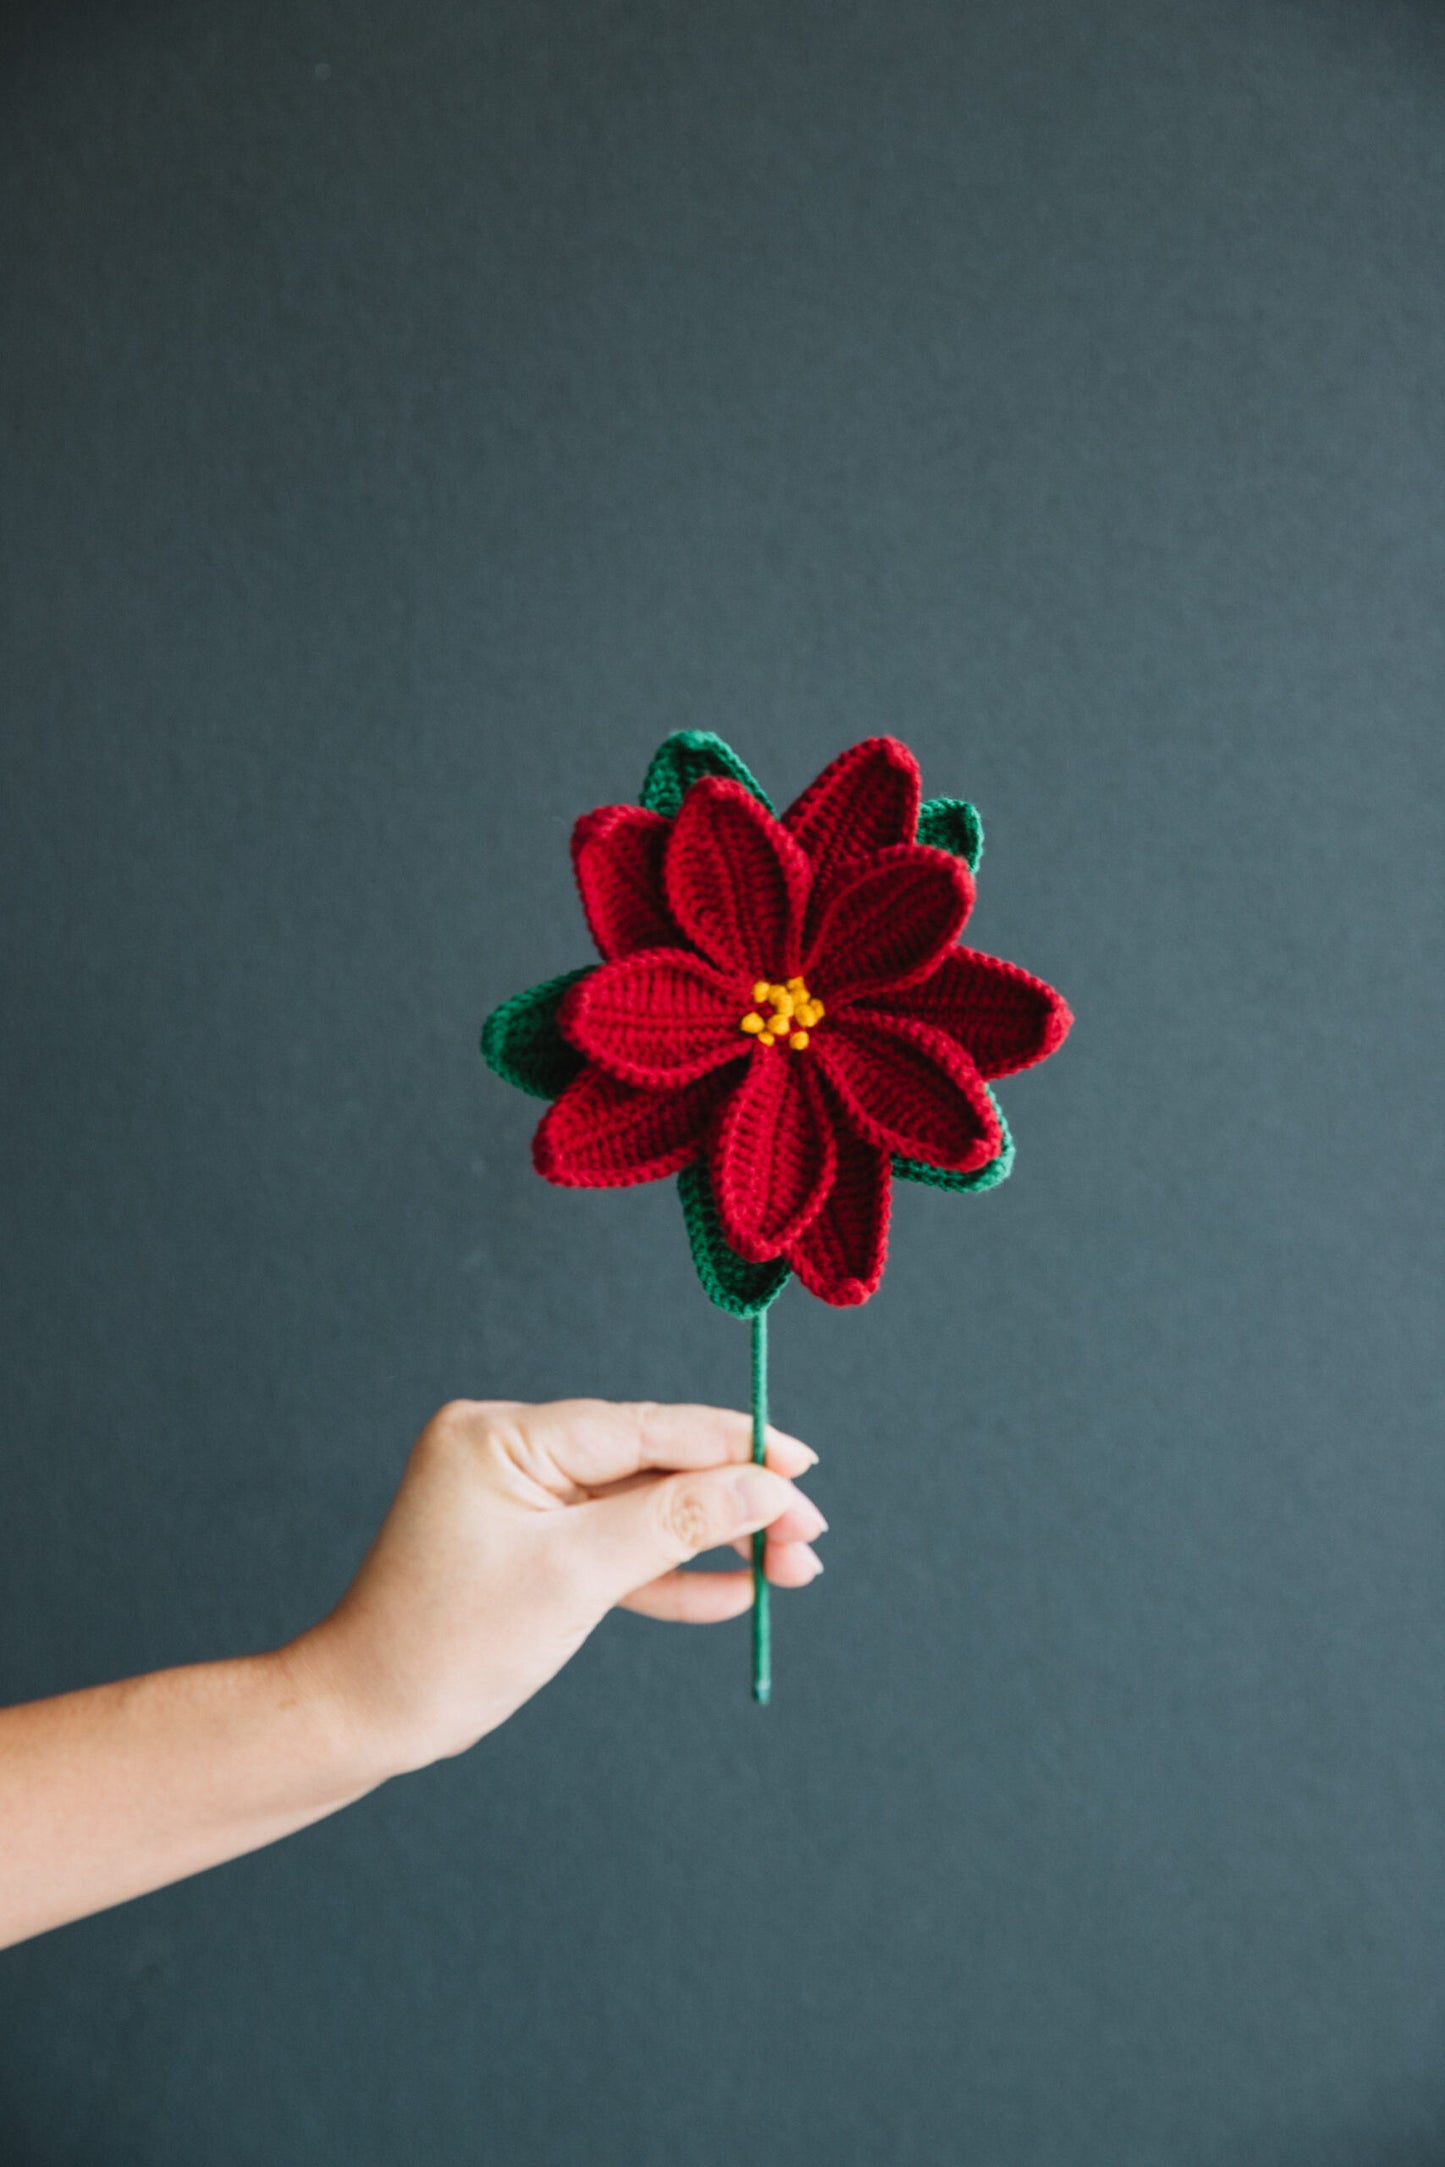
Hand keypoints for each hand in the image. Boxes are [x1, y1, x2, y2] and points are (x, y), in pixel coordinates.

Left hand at [294, 1398, 824, 1775]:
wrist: (367, 1718)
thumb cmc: (449, 1644)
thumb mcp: (573, 1578)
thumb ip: (674, 1523)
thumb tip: (765, 1485)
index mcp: (506, 1433)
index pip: (644, 1427)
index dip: (732, 1445)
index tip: (805, 1465)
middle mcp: (514, 1451)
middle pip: (653, 1466)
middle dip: (736, 1502)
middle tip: (811, 1534)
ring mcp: (523, 1500)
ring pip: (644, 1511)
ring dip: (717, 1541)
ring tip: (795, 1567)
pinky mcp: (531, 1548)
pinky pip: (615, 1551)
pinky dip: (671, 1575)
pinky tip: (736, 1591)